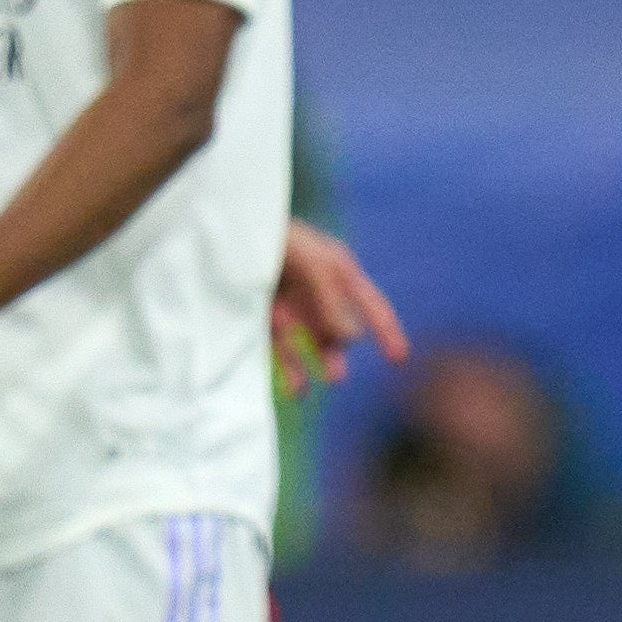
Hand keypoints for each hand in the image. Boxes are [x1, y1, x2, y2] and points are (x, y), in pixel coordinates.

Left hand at [274, 220, 412, 400]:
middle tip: (335, 376)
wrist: (222, 232)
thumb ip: (331, 300)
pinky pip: (284, 348)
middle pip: (341, 327)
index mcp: (336, 269)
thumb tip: (350, 339)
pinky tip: (297, 389)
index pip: (370, 305)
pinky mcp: (266, 318)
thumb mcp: (308, 263)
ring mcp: (291, 304)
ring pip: (315, 340)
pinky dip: (292, 368)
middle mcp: (317, 290)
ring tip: (329, 380)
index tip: (399, 360)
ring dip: (323, 360)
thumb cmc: (271, 237)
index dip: (387, 331)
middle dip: (340, 349)